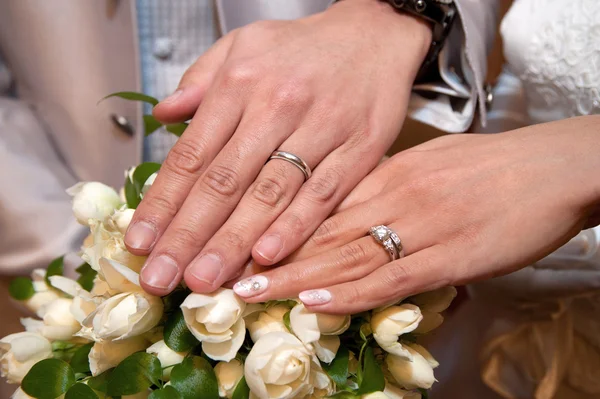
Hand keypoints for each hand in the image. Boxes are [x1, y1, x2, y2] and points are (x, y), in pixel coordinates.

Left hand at [125, 0, 431, 295]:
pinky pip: (323, 194)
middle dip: (187, 236)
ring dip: (232, 242)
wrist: (376, 33)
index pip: (191, 154)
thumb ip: (201, 78)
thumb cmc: (303, 46)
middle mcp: (275, 107)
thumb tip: (163, 116)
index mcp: (240, 84)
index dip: (162, 202)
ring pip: (268, 194)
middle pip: (223, 182)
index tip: (139, 242)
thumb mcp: (244, 44)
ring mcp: (319, 129)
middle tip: (160, 278)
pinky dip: (294, 227)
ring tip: (203, 280)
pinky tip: (266, 257)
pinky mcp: (358, 149)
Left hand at [231, 116, 599, 313]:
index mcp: (384, 174)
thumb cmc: (485, 168)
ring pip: (346, 255)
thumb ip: (381, 189)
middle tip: (224, 272)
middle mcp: (392, 197)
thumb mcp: (423, 167)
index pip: (317, 203)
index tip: (238, 241)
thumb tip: (345, 212)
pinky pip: (389, 277)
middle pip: (320, 230)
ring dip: (294, 277)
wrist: (545, 169)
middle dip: (270, 255)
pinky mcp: (448, 256)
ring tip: (250, 292)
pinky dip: (349, 291)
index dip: (275, 225)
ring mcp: (419, 227)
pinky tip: (314, 302)